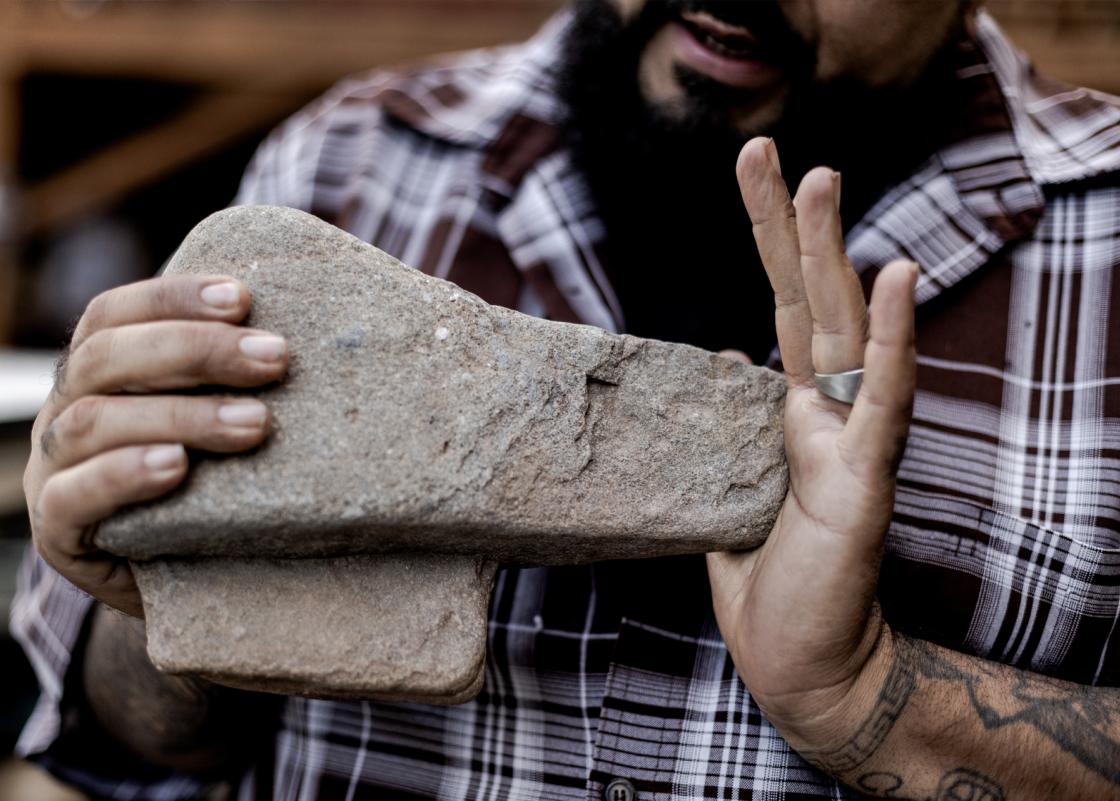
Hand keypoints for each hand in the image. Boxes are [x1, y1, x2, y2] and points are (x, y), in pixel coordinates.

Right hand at [23, 276, 287, 616]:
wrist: (191, 586)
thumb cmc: (217, 491)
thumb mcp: (223, 426)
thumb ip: (241, 378)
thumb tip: (316, 336)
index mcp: (97, 373)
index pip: (114, 313)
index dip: (172, 298)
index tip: (242, 298)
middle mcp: (64, 412)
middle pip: (106, 358)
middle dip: (195, 352)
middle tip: (275, 359)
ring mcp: (51, 471)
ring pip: (92, 422)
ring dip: (180, 415)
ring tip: (254, 424)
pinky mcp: (56, 534)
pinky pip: (71, 498)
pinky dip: (123, 475)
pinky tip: (176, 467)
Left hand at [707, 137, 917, 755]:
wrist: (802, 664)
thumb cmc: (767, 588)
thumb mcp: (721, 491)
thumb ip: (719, 426)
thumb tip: (714, 360)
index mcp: (790, 415)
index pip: (779, 310)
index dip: (768, 248)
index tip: (751, 180)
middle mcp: (823, 415)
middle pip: (805, 300)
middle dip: (788, 226)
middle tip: (767, 150)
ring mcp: (847, 441)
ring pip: (840, 330)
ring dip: (832, 253)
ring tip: (823, 178)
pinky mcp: (862, 479)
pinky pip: (880, 399)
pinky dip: (887, 339)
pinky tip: (892, 278)